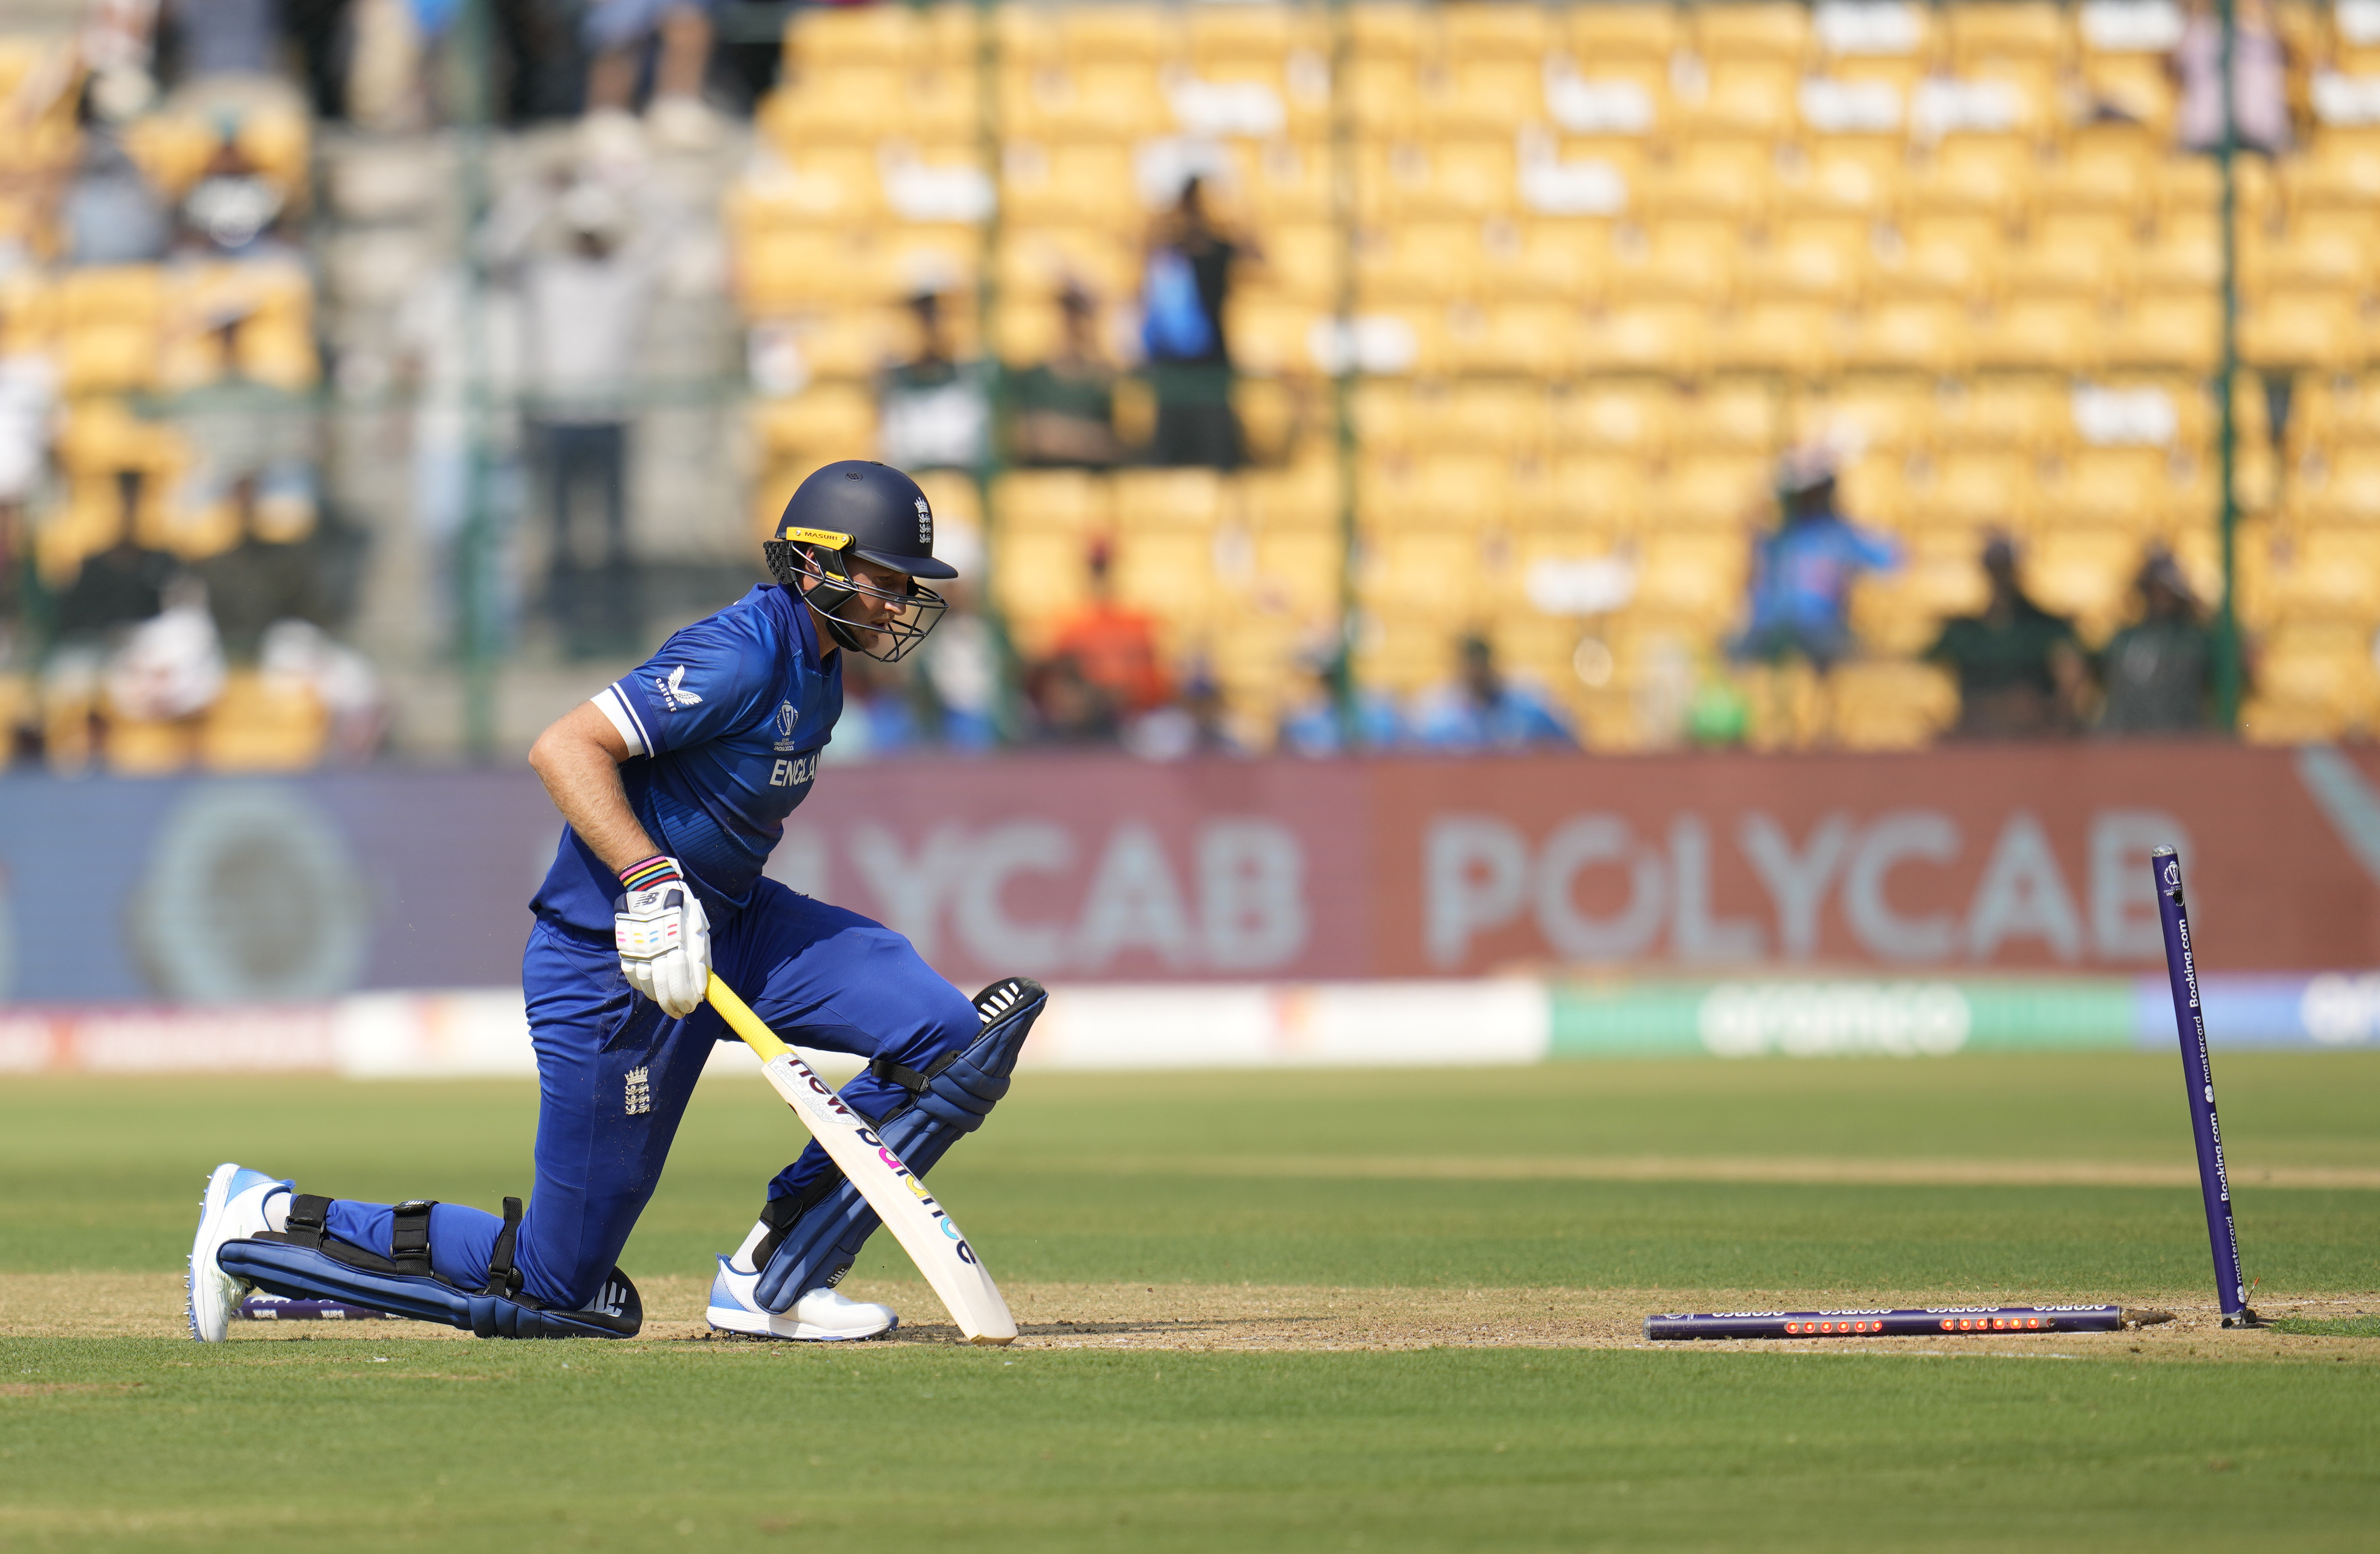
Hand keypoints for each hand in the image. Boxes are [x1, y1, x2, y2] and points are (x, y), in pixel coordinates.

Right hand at [613, 857, 711, 1017]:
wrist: (653, 887)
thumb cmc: (682, 908)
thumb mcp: (699, 927)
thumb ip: (702, 955)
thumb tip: (704, 984)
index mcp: (682, 941)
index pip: (685, 980)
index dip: (689, 998)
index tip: (693, 1006)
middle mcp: (660, 947)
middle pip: (666, 987)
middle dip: (675, 1004)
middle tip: (681, 1012)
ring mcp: (641, 948)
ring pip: (647, 984)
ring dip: (659, 998)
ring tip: (668, 1004)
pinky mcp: (626, 946)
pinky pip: (631, 973)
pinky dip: (641, 985)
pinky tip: (650, 989)